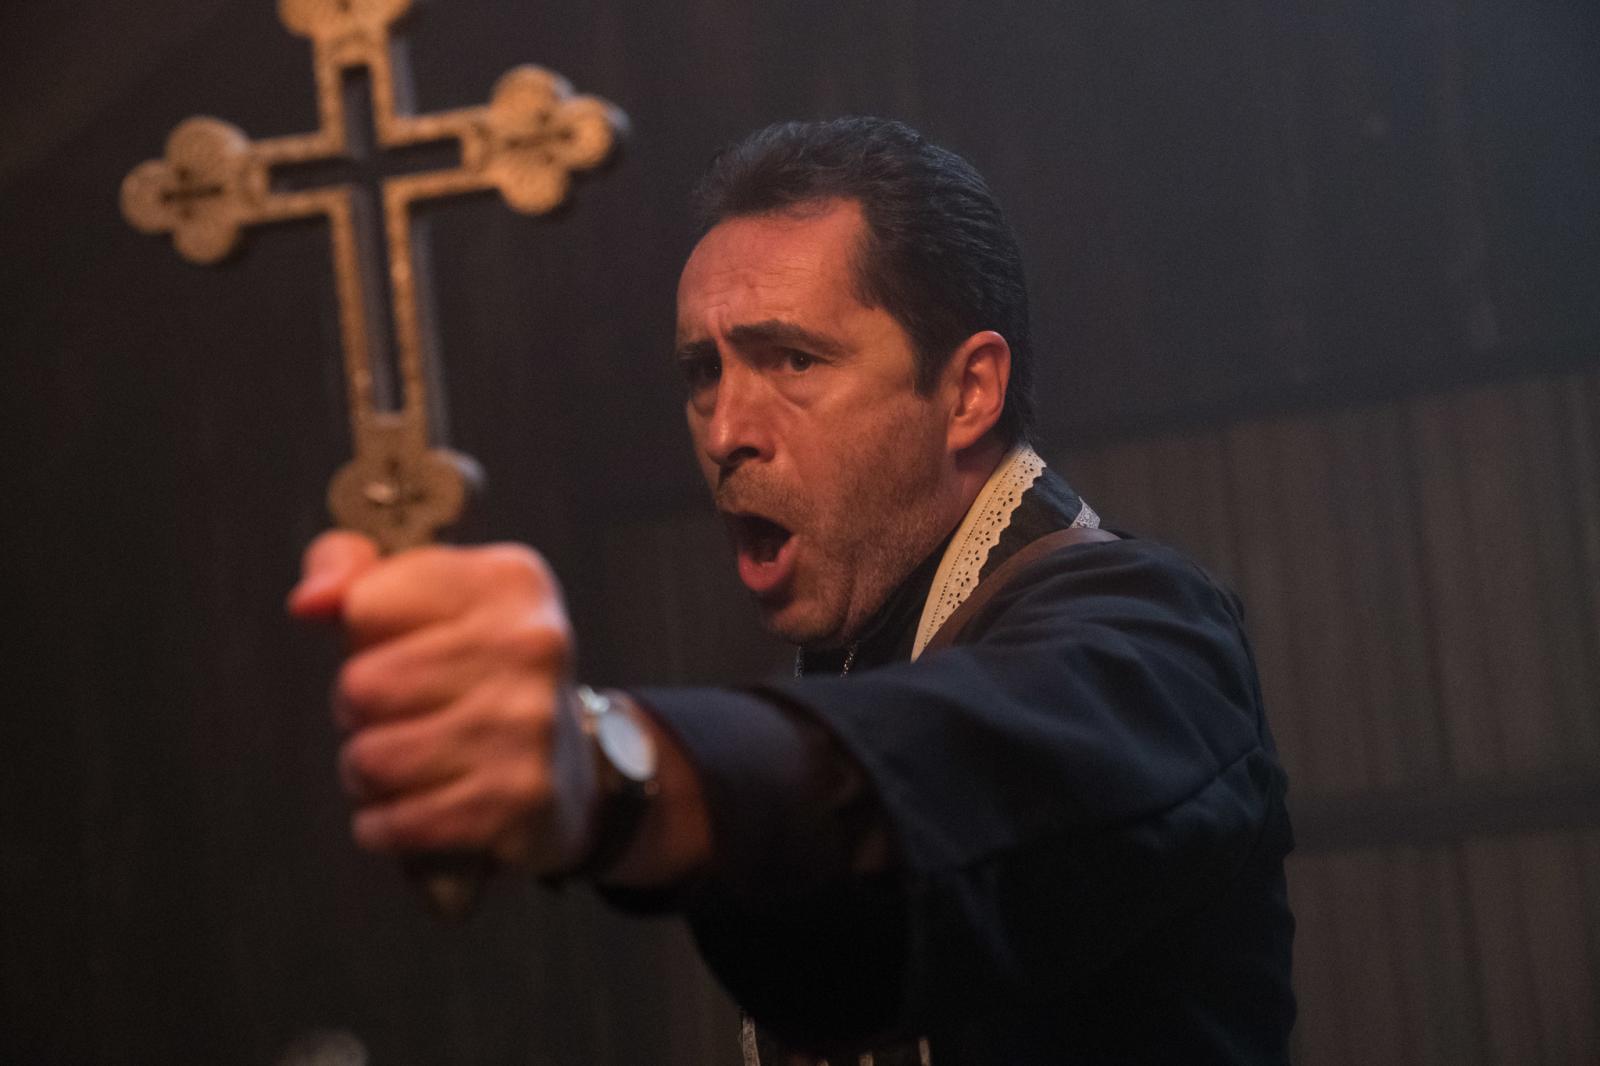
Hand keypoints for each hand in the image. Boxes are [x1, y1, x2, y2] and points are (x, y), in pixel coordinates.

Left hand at [288, 531, 595, 875]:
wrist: (563, 768)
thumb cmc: (467, 672)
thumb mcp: (420, 597)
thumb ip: (349, 569)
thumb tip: (309, 603)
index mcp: (508, 581)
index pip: (363, 606)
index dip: (364, 639)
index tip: (407, 649)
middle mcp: (533, 645)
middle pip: (361, 685)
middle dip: (359, 712)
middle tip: (403, 715)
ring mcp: (532, 726)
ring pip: (371, 760)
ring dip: (368, 775)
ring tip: (411, 763)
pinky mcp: (520, 803)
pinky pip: (397, 823)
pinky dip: (387, 826)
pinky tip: (422, 807)